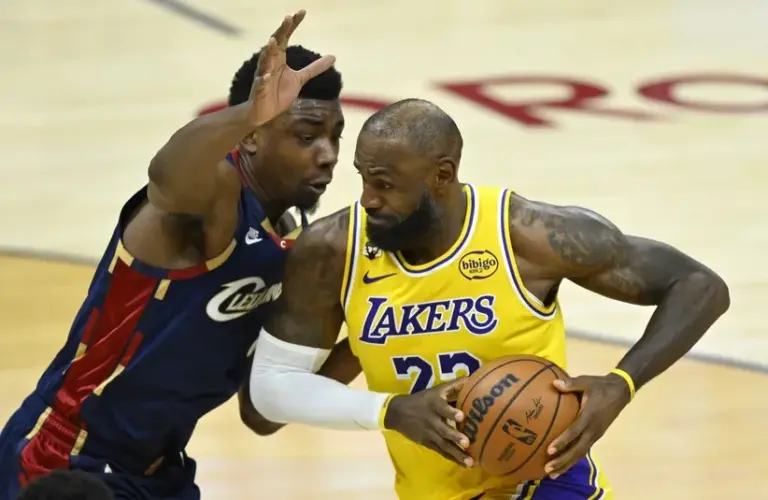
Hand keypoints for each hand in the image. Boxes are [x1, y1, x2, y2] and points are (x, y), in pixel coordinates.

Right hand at [248, 10, 335, 126]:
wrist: (264, 113)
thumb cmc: (279, 93)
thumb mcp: (300, 79)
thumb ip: (314, 68)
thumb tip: (333, 57)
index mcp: (279, 59)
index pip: (286, 37)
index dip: (293, 25)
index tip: (302, 11)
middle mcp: (270, 64)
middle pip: (275, 44)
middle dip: (281, 31)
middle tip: (288, 17)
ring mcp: (263, 76)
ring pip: (265, 61)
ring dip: (268, 51)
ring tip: (273, 40)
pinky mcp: (259, 90)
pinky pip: (260, 83)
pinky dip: (263, 79)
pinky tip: (266, 75)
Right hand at [383, 379, 473, 467]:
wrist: (398, 413)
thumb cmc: (422, 400)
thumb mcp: (436, 390)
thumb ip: (454, 385)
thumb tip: (472, 378)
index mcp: (434, 405)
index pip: (442, 408)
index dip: (450, 412)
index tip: (460, 416)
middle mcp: (432, 420)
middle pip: (443, 430)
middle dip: (455, 436)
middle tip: (466, 442)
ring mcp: (429, 434)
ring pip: (444, 445)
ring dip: (457, 453)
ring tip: (470, 461)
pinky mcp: (428, 443)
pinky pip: (442, 452)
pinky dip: (453, 458)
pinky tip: (465, 464)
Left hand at [544, 373, 630, 478]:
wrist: (621, 392)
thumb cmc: (600, 386)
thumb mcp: (586, 382)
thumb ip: (571, 384)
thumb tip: (554, 383)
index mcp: (590, 416)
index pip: (575, 431)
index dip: (563, 441)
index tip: (550, 450)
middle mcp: (593, 429)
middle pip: (578, 450)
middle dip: (562, 461)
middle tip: (548, 469)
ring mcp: (596, 434)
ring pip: (581, 453)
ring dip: (567, 464)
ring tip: (552, 474)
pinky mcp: (596, 436)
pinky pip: (583, 450)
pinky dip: (572, 458)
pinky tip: (561, 464)